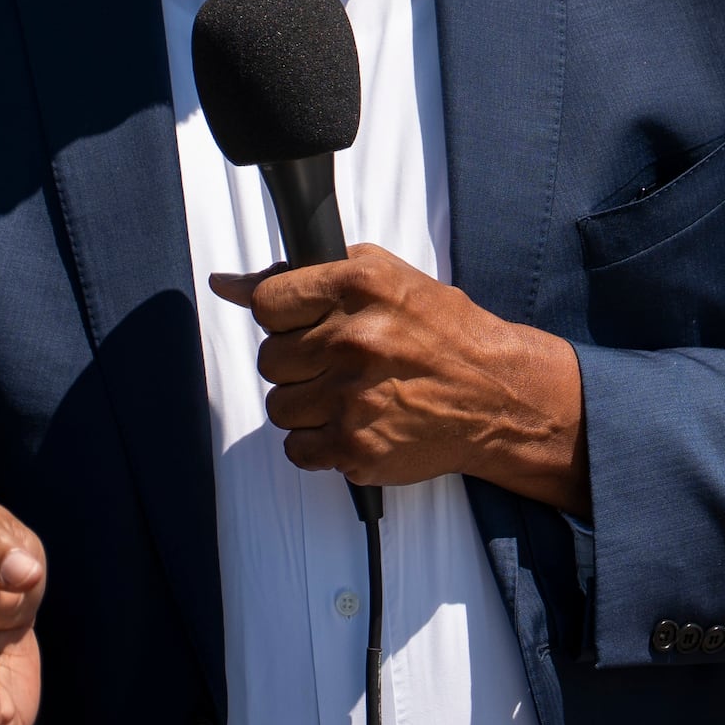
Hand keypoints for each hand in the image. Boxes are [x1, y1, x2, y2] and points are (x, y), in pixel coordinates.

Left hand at [214, 247, 589, 517]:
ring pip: (279, 406)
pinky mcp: (356, 448)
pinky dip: (319, 444)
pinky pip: (297, 449)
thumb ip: (303, 275)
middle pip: (270, 358)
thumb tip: (227, 283)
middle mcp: (355, 339)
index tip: (306, 326)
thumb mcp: (384, 278)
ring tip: (352, 395)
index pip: (267, 303)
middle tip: (341, 363)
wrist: (498, 396)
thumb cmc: (443, 334)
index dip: (284, 317)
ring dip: (307, 405)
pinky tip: (355, 424)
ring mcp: (354, 398)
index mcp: (360, 285)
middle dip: (300, 363)